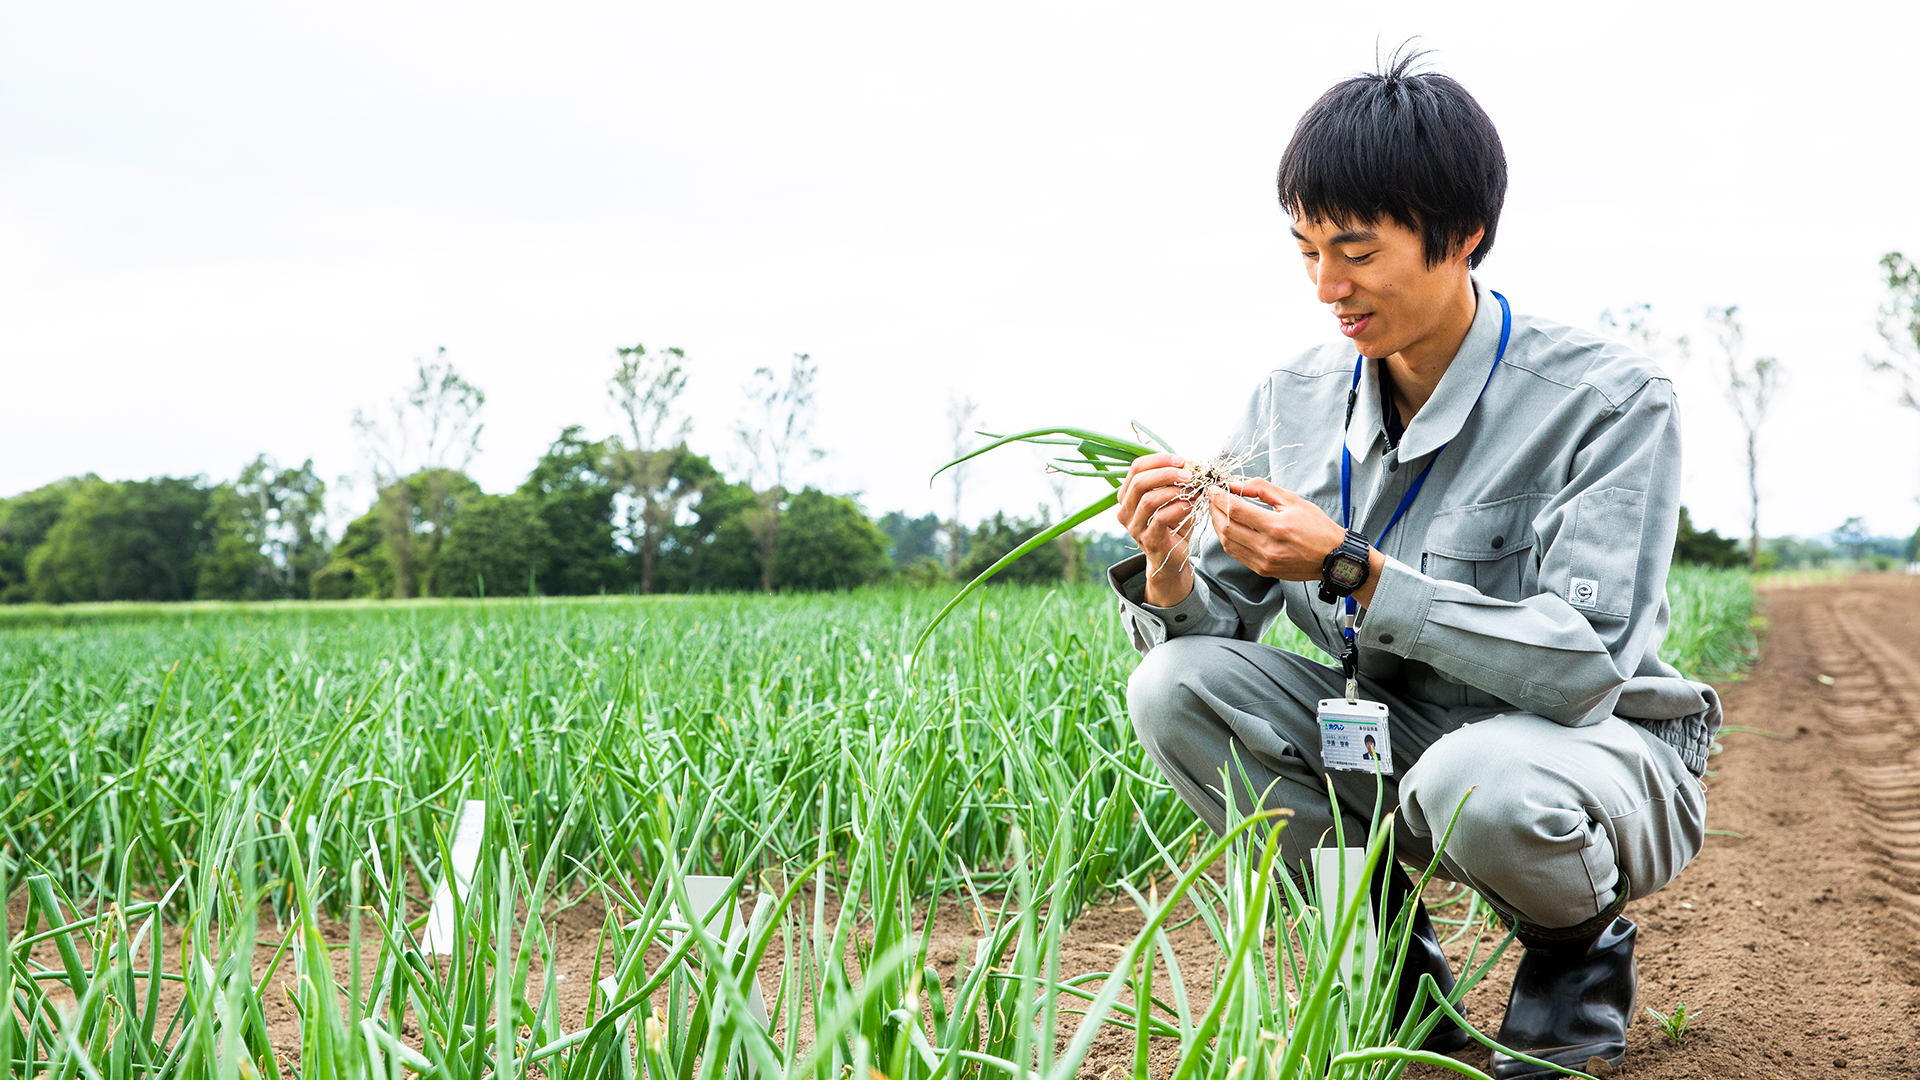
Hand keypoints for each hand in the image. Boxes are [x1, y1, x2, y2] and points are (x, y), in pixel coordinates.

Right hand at [1116, 453, 1195, 606]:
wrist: (1173, 558)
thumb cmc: (1174, 524)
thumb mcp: (1172, 498)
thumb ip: (1176, 481)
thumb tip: (1190, 463)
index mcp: (1128, 495)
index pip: (1136, 468)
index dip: (1158, 460)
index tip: (1181, 460)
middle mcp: (1125, 510)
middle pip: (1139, 482)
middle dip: (1166, 473)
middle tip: (1189, 474)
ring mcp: (1134, 527)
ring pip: (1148, 500)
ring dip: (1174, 491)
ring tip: (1193, 491)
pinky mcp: (1148, 540)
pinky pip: (1160, 519)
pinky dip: (1178, 509)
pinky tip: (1191, 506)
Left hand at [1208, 478, 1385, 606]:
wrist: (1333, 558)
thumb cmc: (1316, 526)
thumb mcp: (1293, 500)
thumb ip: (1262, 490)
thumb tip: (1236, 484)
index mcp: (1277, 527)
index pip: (1236, 510)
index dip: (1219, 497)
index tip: (1213, 488)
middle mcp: (1268, 547)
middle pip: (1226, 528)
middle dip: (1214, 510)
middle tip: (1212, 498)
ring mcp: (1264, 562)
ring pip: (1227, 543)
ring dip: (1217, 526)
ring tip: (1217, 511)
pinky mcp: (1262, 570)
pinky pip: (1236, 554)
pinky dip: (1227, 539)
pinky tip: (1228, 527)